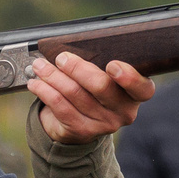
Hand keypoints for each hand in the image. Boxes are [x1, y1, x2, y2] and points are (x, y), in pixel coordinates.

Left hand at [28, 53, 153, 145]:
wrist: (78, 125)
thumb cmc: (93, 92)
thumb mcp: (104, 77)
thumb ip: (99, 63)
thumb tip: (72, 46)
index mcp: (135, 94)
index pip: (142, 87)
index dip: (129, 77)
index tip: (112, 65)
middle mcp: (123, 112)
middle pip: (101, 86)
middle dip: (76, 67)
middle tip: (62, 58)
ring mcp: (103, 124)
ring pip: (74, 93)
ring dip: (53, 76)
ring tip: (40, 66)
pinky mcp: (81, 131)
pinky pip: (59, 106)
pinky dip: (44, 91)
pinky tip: (36, 83)